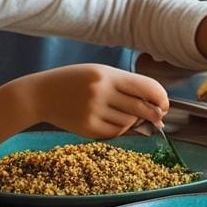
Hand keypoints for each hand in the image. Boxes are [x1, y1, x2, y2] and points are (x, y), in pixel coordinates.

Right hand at [29, 64, 168, 138]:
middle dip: (154, 115)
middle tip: (158, 118)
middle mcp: (101, 92)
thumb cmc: (75, 81)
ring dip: (132, 122)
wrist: (41, 94)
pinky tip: (109, 121)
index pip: (146, 87)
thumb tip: (155, 105)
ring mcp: (93, 111)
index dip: (161, 98)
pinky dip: (118, 130)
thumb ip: (126, 86)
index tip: (165, 105)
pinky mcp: (87, 128)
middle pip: (142, 108)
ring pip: (129, 123)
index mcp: (107, 75)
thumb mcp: (100, 73)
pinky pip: (114, 133)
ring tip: (120, 114)